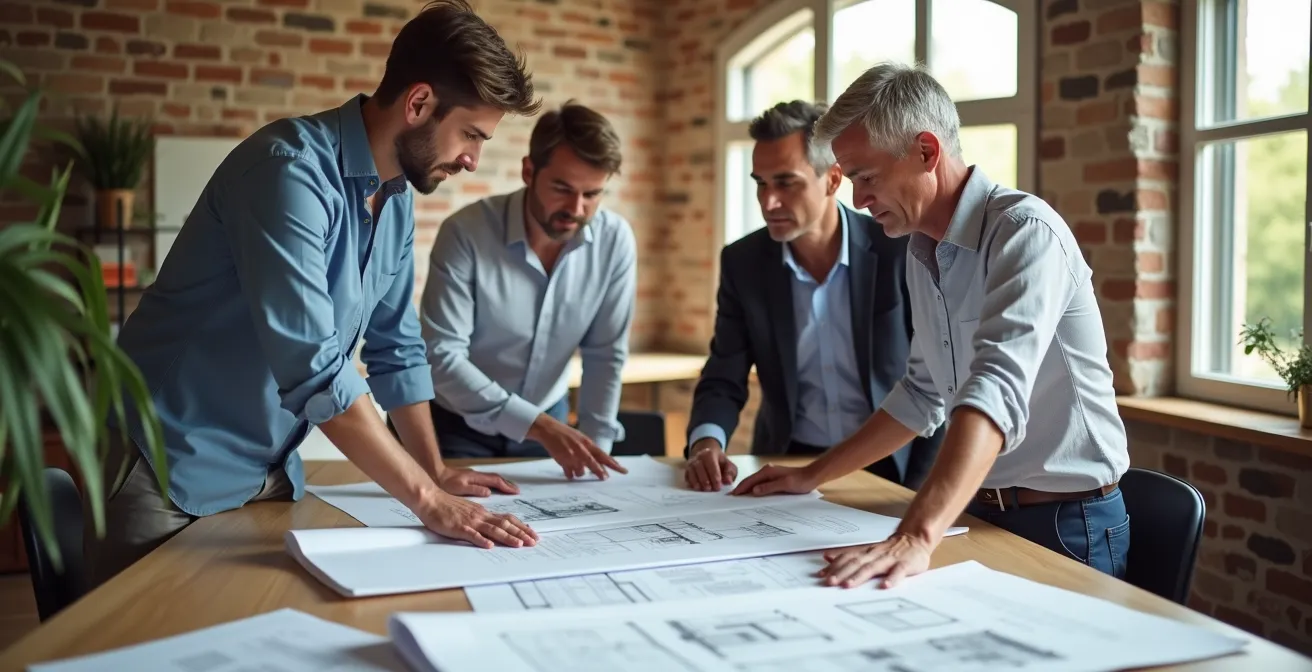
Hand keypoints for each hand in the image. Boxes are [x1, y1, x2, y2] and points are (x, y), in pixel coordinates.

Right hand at [414, 490, 538, 548]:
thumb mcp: (469, 510)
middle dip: (521, 533)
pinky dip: (481, 540)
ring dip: (507, 538)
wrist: (430, 499)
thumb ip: (481, 517)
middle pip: (505, 525)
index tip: (532, 534)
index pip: (507, 519)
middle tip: (534, 542)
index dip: (521, 527)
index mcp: (483, 513)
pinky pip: (471, 534)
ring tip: (519, 544)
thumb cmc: (447, 506)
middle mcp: (480, 516)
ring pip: (492, 530)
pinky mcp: (458, 528)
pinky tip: (489, 545)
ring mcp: (470, 522)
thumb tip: (494, 525)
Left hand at [435, 466, 519, 497]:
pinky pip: (486, 480)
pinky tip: (493, 489)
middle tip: (517, 490)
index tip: (516, 491)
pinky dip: (494, 484)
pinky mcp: (469, 479)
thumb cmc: (445, 482)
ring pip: (492, 479)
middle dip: (508, 484)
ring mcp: (474, 476)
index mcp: (476, 478)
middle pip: (497, 478)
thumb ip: (475, 489)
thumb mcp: (459, 487)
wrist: (434, 474)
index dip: (506, 486)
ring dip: (502, 483)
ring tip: (509, 489)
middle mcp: (477, 476)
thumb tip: (489, 492)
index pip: (496, 481)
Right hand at [527, 414, 627, 479]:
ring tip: (575, 468)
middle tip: (605, 478)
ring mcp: (571, 455)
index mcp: (587, 443)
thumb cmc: (566, 435)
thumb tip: (599, 464)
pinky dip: (570, 474)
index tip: (623, 471)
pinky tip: (569, 473)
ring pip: (581, 471)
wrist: (548, 430)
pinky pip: (570, 473)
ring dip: (580, 472)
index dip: (614, 464)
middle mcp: (581, 449)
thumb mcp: (580, 440)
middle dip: (599, 472)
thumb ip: (589, 451)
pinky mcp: (562, 460)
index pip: (603, 455)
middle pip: (594, 464)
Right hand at [684, 439, 736, 490]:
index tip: (718, 486)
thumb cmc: (718, 462)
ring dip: (696, 482)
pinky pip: (687, 477)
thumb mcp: (727, 464)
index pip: (711, 464)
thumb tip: (728, 481)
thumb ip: (730, 472)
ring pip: (691, 472)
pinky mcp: (687, 471)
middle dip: (705, 480)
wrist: (706, 455)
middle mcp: (698, 457)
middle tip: (710, 489)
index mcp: (709, 453)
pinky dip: (690, 483)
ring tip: (702, 490)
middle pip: (699, 468)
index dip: (714, 475)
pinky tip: (696, 489)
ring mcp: (690, 464)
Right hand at [729, 463, 818, 495]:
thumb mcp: (785, 485)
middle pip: (750, 481)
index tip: (731, 496)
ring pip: (755, 482)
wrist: (812, 476)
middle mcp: (767, 471)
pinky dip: (755, 489)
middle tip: (730, 498)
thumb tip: (754, 491)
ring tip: (738, 498)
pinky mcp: (774, 478)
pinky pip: (761, 484)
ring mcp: (771, 474)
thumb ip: (769, 487)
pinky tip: (752, 495)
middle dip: (740, 489)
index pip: (749, 481)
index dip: (740, 488)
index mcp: (767, 471)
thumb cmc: (801, 481)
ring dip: (747, 489)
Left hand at [818, 532, 933, 587]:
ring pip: (873, 567)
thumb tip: (827, 557)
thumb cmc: (890, 549)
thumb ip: (849, 555)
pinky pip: (898, 571)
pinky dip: (892, 578)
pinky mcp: (905, 564)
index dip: (834, 566)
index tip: (822, 576)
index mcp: (866, 552)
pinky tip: (885, 586)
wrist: (915, 538)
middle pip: (856, 563)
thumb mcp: (867, 550)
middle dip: (842, 573)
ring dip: (859, 576)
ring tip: (848, 585)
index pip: (848, 558)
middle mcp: (875, 555)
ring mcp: (890, 559)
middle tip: (830, 582)